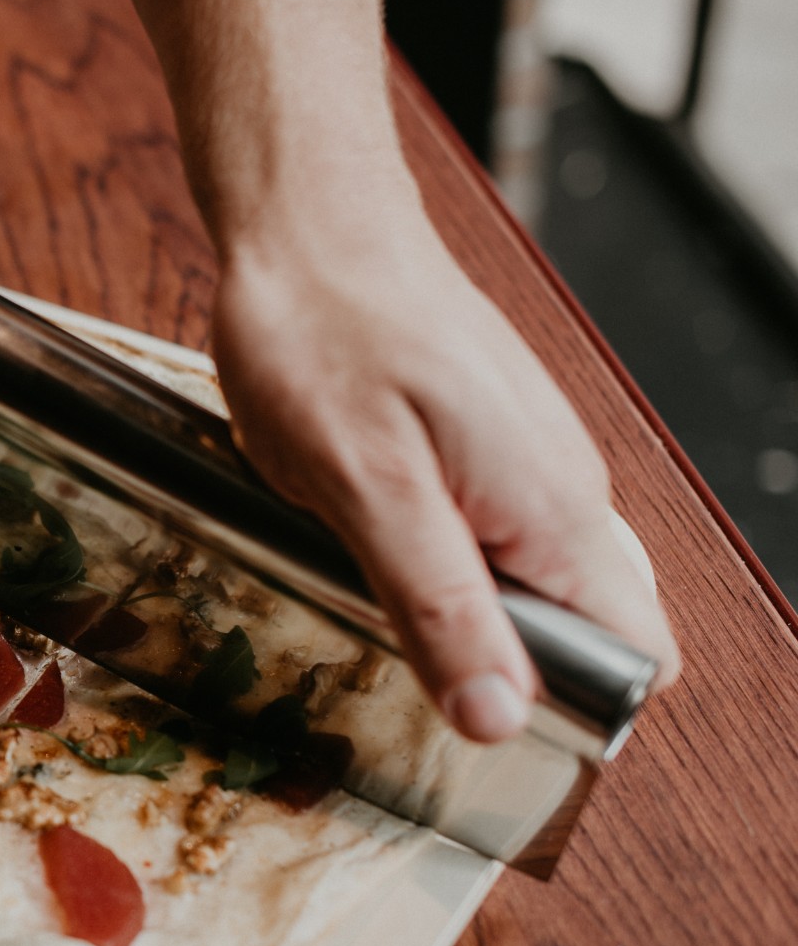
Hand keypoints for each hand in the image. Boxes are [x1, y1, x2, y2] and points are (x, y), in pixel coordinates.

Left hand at [211, 208, 680, 741]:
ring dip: (454, 600)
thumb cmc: (326, 337)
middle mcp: (566, 488)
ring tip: (369, 564)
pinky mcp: (488, 440)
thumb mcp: (365, 492)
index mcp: (555, 510)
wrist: (310, 226)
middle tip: (397, 638)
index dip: (572, 705)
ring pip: (525, 580)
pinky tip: (367, 520)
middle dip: (498, 658)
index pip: (635, 654)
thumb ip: (439, 607)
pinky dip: (435, 547)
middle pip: (579, 627)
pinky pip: (487, 529)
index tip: (483, 720)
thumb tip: (500, 716)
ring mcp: (530, 459)